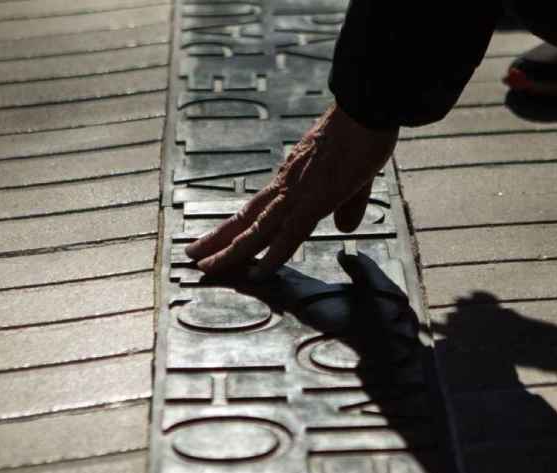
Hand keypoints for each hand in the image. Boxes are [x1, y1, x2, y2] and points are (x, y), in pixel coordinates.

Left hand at [185, 104, 398, 277]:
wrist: (364, 113)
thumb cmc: (361, 136)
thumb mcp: (355, 178)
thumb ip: (349, 205)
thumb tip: (344, 227)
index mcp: (292, 180)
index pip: (257, 210)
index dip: (237, 227)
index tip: (219, 240)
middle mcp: (286, 187)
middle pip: (246, 220)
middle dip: (219, 241)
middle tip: (192, 255)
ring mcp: (296, 194)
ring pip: (257, 230)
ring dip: (231, 252)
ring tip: (205, 266)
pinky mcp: (312, 201)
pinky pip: (288, 235)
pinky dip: (272, 257)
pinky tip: (257, 274)